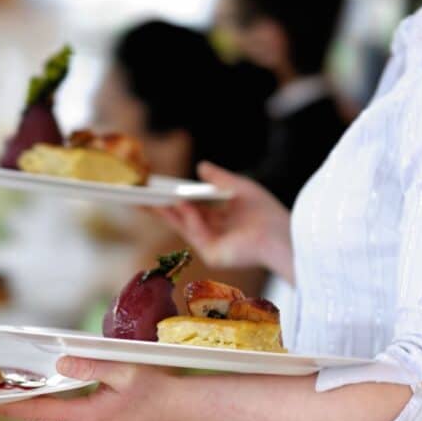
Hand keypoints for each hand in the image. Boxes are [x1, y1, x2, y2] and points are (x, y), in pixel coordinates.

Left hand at [0, 357, 181, 420]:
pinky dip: (46, 413)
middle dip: (14, 405)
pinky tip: (38, 398)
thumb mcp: (124, 369)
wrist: (176, 410)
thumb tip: (61, 361)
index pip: (39, 412)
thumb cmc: (154, 386)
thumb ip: (91, 365)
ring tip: (8, 390)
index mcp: (90, 418)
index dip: (11, 404)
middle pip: (38, 420)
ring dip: (29, 409)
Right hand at [155, 162, 293, 282]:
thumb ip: (220, 178)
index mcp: (222, 219)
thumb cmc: (267, 213)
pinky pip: (195, 233)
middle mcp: (214, 233)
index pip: (192, 208)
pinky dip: (188, 217)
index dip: (174, 198)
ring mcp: (211, 245)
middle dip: (160, 208)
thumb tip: (200, 165)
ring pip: (183, 226)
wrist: (282, 236)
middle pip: (181, 219)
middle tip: (139, 196)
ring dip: (167, 211)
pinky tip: (179, 202)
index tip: (156, 189)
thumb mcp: (240, 188)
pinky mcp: (213, 254)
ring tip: (150, 195)